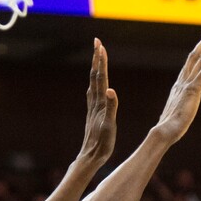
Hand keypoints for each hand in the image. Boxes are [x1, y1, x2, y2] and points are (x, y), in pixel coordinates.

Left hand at [77, 39, 117, 166]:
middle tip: (97, 42)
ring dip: (95, 69)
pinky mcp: (93, 115)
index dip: (101, 61)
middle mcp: (95, 104)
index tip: (100, 45)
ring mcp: (92, 109)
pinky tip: (94, 85)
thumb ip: (111, 108)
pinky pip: (93, 94)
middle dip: (97, 59)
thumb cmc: (102, 145)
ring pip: (93, 84)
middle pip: (95, 77)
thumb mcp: (109, 127)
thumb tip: (111, 90)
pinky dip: (94, 83)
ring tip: (97, 58)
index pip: (101, 78)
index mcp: (100, 104)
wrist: (89, 158)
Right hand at [155, 29, 200, 144]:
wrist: (165, 131)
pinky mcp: (194, 88)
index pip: (187, 67)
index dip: (195, 55)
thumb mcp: (175, 118)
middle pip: (194, 57)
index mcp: (178, 88)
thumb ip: (176, 114)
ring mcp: (187, 84)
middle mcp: (182, 82)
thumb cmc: (169, 130)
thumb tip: (172, 123)